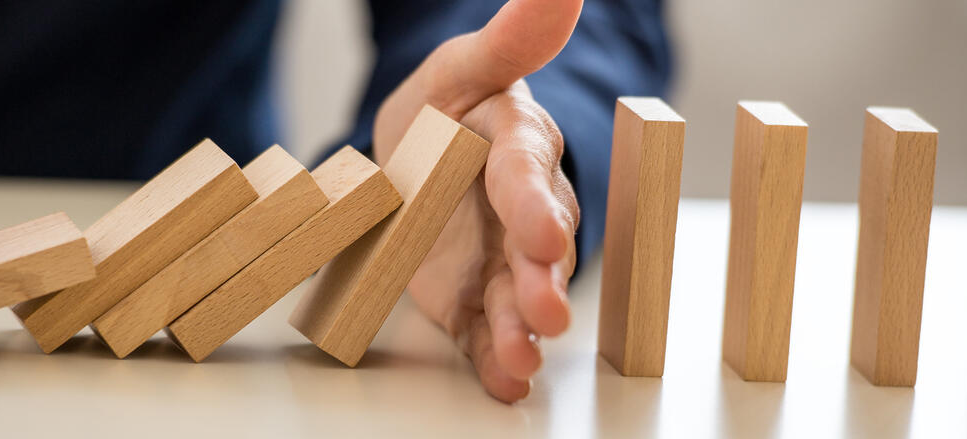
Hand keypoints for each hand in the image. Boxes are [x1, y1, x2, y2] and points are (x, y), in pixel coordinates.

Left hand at [372, 0, 582, 401]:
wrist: (420, 160)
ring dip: (520, 329)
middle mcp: (519, 212)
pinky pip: (485, 328)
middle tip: (546, 314)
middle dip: (540, 282)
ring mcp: (496, 260)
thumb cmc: (448, 111)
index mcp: (516, 149)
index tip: (544, 236)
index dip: (536, 204)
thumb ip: (509, 41)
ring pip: (514, 295)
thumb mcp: (464, 69)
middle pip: (534, 248)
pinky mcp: (472, 297)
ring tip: (520, 360)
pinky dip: (494, 356)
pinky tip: (504, 381)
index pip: (527, 174)